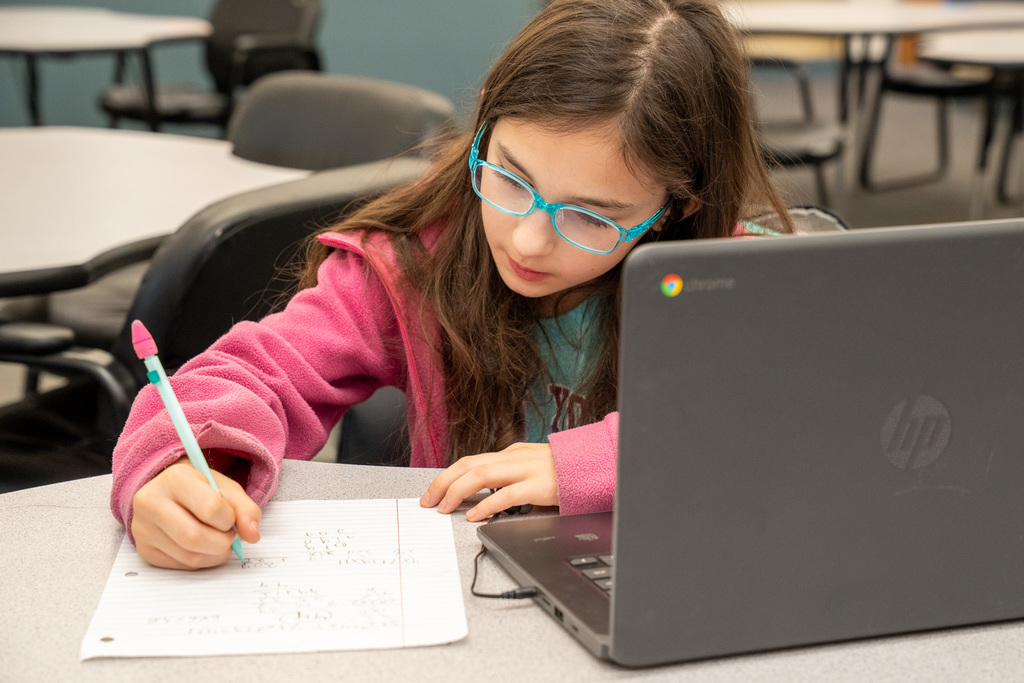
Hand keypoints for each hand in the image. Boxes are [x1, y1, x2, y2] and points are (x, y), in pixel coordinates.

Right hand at [131, 456, 261, 568]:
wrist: (171, 492)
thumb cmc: (202, 489)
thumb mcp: (226, 489)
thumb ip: (245, 509)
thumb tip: (253, 536)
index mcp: (174, 479)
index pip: (211, 509)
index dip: (230, 519)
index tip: (231, 518)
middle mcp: (150, 502)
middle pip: (195, 537)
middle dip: (223, 542)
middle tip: (229, 535)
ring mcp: (143, 528)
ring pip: (189, 556)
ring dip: (215, 554)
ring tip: (218, 540)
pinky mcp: (144, 550)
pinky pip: (181, 566)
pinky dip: (201, 561)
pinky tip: (202, 547)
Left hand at [419, 442, 557, 521]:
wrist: (591, 467)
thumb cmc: (561, 472)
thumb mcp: (530, 470)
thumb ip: (509, 479)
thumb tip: (487, 497)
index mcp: (510, 454)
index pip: (470, 462)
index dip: (447, 476)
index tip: (432, 492)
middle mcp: (513, 458)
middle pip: (469, 465)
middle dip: (443, 482)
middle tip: (428, 501)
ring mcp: (525, 470)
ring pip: (481, 475)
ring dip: (457, 492)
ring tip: (444, 507)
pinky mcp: (538, 486)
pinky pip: (506, 494)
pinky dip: (486, 505)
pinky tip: (474, 515)